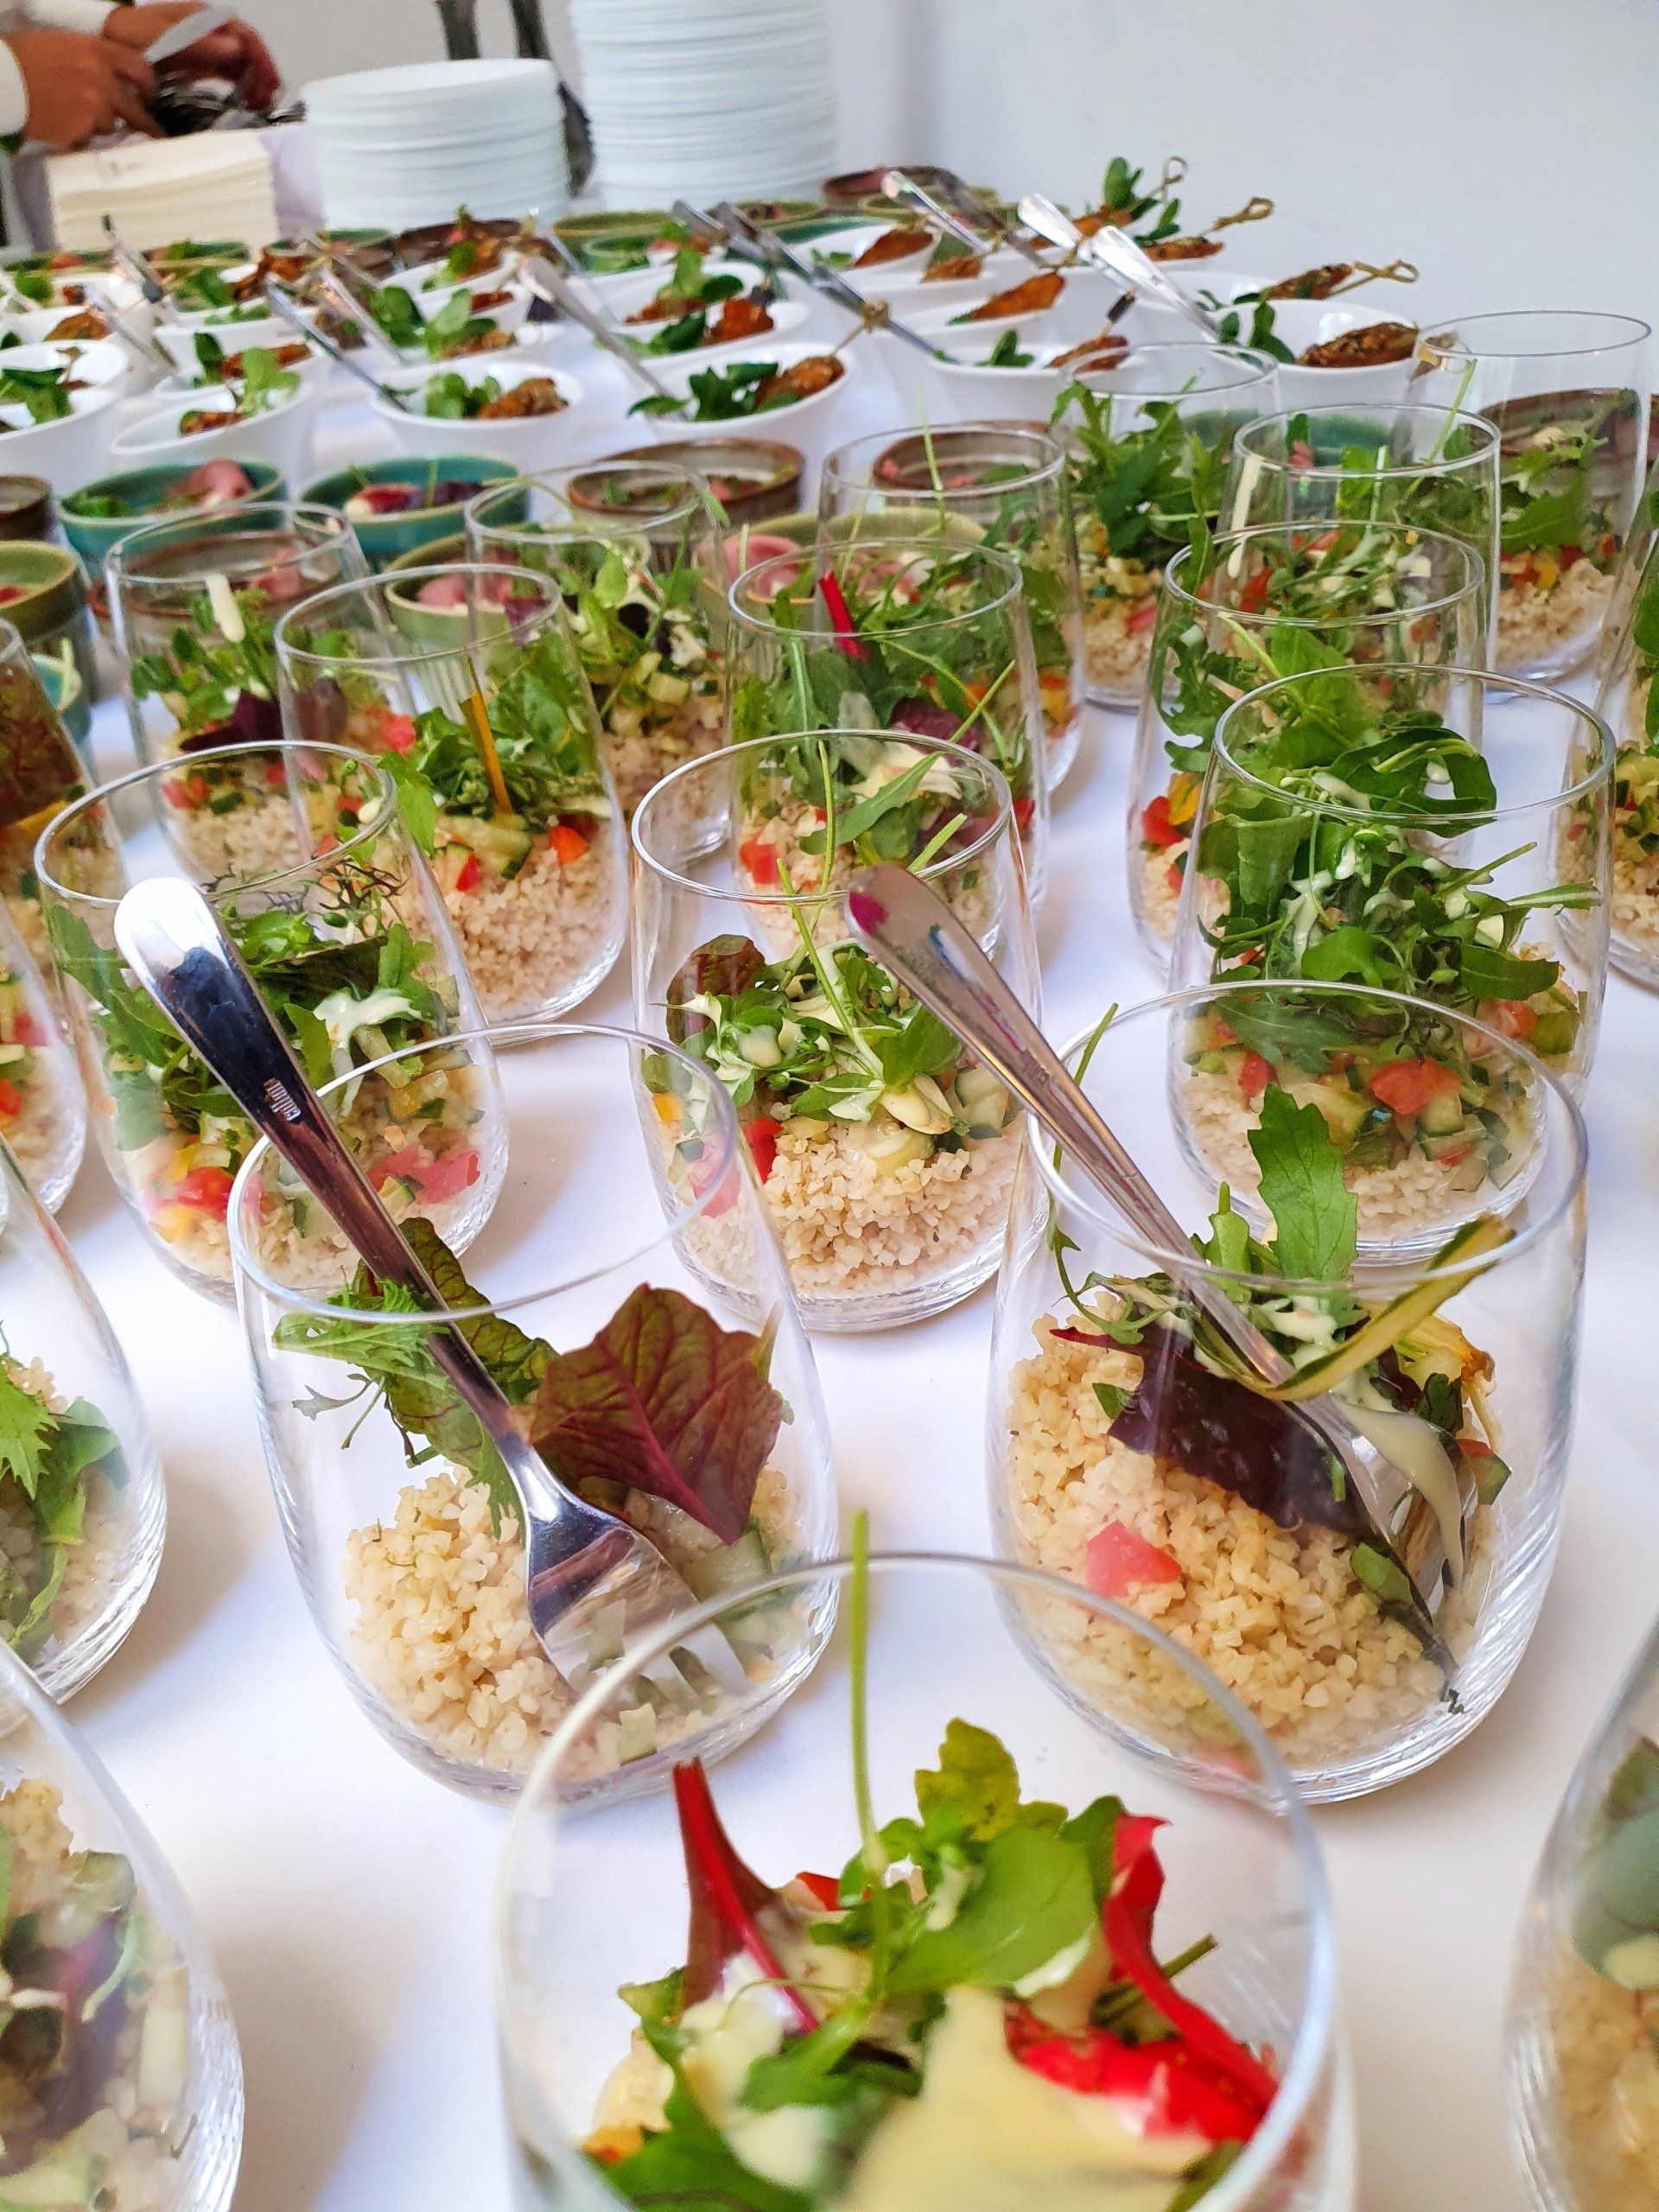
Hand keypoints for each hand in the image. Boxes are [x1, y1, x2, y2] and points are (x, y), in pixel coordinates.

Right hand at [7, 28, 157, 146]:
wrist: (2, 79)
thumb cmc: (26, 57)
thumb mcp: (65, 45)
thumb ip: (95, 60)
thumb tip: (117, 79)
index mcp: (96, 51)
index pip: (140, 69)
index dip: (149, 86)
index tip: (149, 97)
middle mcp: (101, 79)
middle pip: (135, 107)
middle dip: (140, 120)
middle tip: (143, 129)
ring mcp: (93, 107)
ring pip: (111, 125)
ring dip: (99, 124)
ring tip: (74, 115)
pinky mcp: (81, 130)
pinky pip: (90, 138)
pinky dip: (79, 136)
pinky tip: (62, 125)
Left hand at [102, 3, 278, 109]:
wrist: (108, 38)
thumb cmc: (134, 34)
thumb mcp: (166, 37)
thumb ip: (201, 44)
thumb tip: (237, 48)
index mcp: (204, 18)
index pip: (243, 34)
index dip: (260, 56)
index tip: (269, 80)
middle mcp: (209, 30)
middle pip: (246, 50)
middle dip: (260, 73)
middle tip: (268, 100)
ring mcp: (205, 47)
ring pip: (240, 63)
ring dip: (253, 82)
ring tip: (260, 105)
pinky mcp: (199, 63)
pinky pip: (227, 73)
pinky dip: (240, 86)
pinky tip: (246, 102)